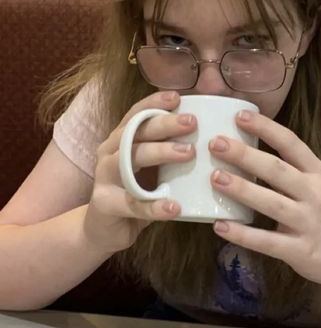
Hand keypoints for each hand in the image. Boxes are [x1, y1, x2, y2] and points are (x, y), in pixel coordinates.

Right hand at [83, 91, 195, 252]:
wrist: (102, 230)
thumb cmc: (134, 193)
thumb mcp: (151, 169)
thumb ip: (169, 151)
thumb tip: (210, 133)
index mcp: (119, 140)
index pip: (136, 115)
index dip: (154, 104)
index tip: (178, 97)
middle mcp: (109, 153)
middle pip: (135, 132)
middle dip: (164, 124)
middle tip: (192, 122)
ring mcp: (104, 178)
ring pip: (130, 160)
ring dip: (160, 153)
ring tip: (189, 153)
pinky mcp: (105, 205)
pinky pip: (133, 204)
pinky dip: (155, 206)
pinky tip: (174, 207)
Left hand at [209, 110, 320, 290]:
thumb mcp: (314, 185)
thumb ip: (286, 170)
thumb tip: (241, 148)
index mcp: (316, 173)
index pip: (291, 144)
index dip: (266, 128)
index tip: (240, 115)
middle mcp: (314, 194)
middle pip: (277, 170)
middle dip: (245, 155)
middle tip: (216, 144)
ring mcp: (308, 223)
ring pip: (271, 203)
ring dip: (242, 190)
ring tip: (215, 178)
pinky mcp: (300, 251)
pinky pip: (267, 242)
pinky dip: (242, 234)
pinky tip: (220, 226)